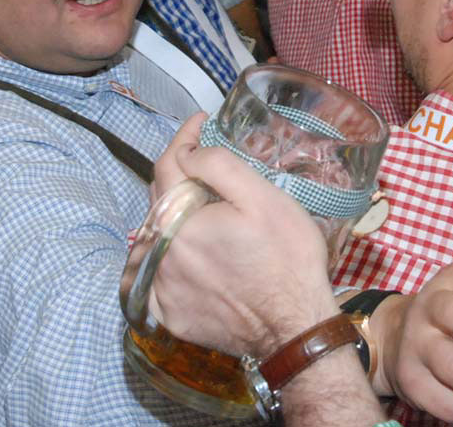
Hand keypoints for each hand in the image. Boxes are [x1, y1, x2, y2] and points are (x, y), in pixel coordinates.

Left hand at [148, 114, 339, 356]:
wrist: (295, 328)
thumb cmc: (287, 259)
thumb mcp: (263, 199)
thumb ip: (219, 166)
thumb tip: (189, 152)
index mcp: (178, 220)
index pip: (166, 164)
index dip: (184, 137)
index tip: (200, 123)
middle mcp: (160, 253)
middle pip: (160, 199)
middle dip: (181, 176)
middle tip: (209, 166)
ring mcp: (161, 288)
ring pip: (156, 235)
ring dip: (174, 217)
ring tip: (206, 211)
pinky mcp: (168, 314)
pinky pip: (157, 275)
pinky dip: (169, 258)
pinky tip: (194, 254)